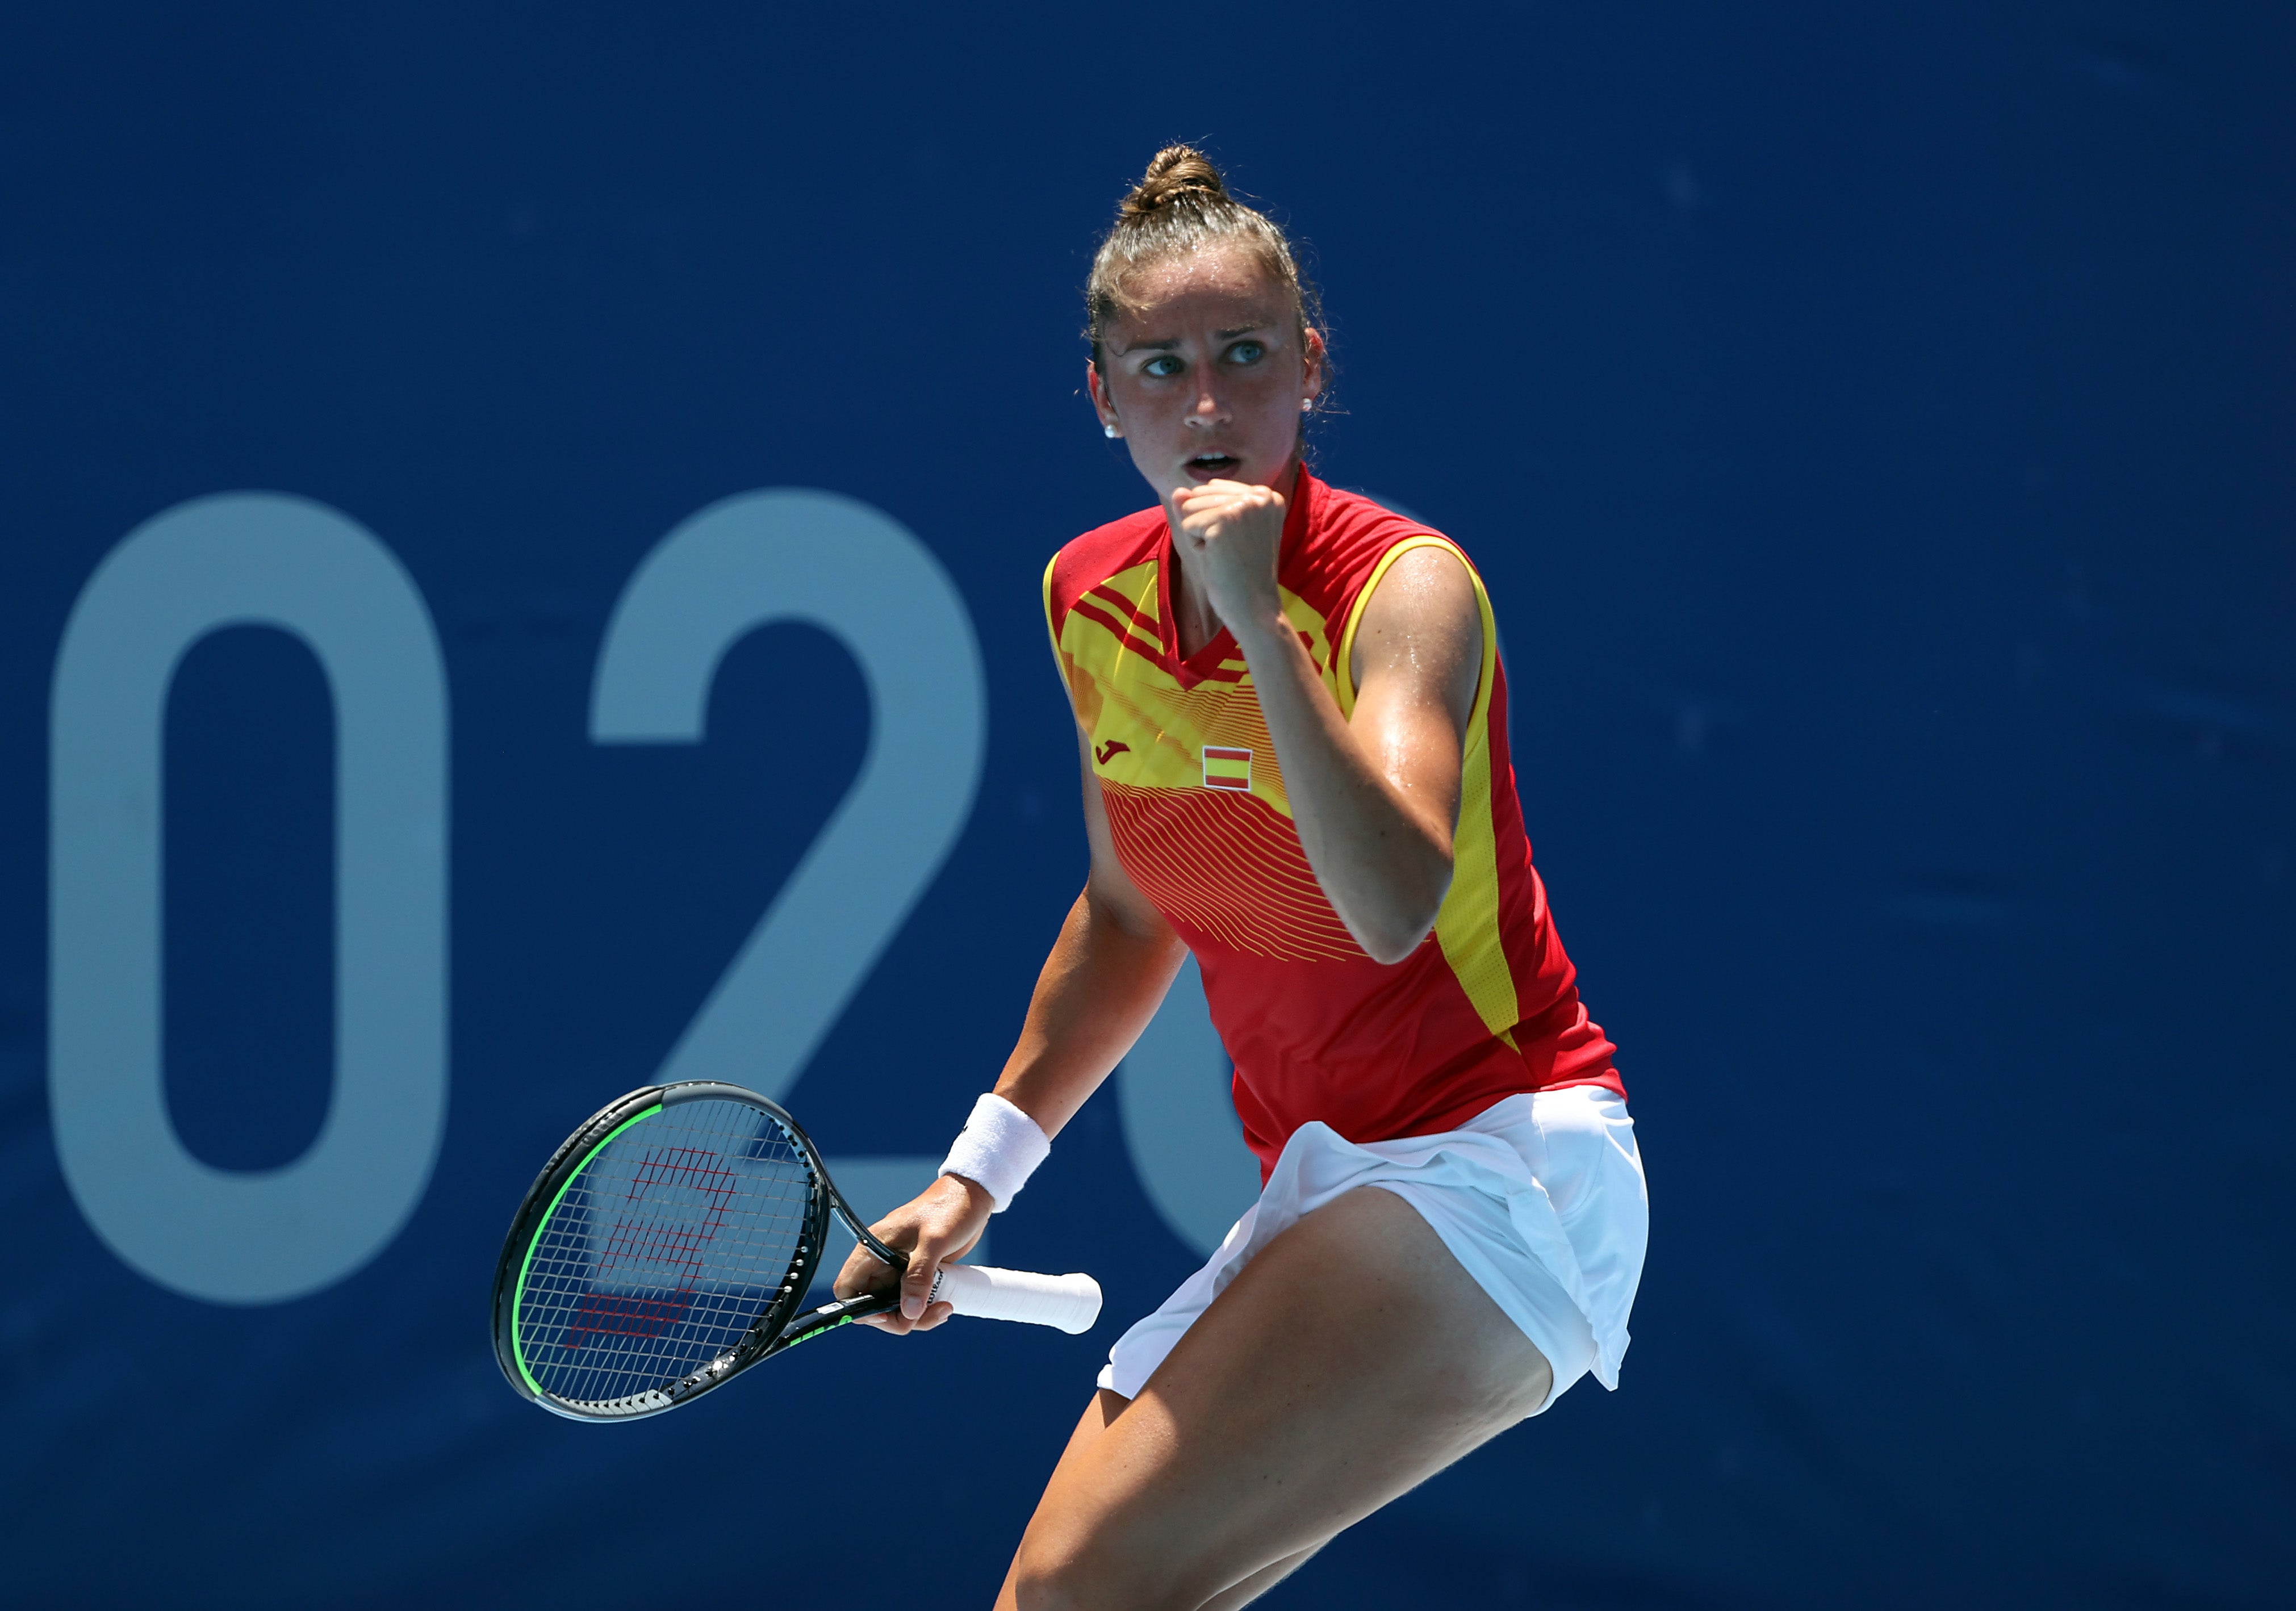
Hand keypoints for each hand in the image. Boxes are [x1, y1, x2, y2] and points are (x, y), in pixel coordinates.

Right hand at [832, 1173, 991, 1334]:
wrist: (972, 1198)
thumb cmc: (949, 1209)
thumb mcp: (934, 1241)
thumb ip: (919, 1275)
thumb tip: (909, 1312)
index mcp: (873, 1248)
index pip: (847, 1287)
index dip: (858, 1308)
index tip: (886, 1315)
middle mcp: (882, 1263)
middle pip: (873, 1306)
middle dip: (897, 1319)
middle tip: (924, 1316)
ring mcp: (900, 1271)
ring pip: (895, 1309)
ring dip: (917, 1317)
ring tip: (944, 1309)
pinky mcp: (918, 1276)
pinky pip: (914, 1303)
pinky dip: (926, 1311)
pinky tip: (945, 1305)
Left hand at [1170, 479, 1286, 639]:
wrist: (1255, 609)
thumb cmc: (1239, 575)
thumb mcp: (1220, 532)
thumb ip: (1200, 506)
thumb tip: (1177, 490)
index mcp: (1267, 495)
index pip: (1213, 488)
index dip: (1213, 520)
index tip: (1238, 544)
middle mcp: (1260, 495)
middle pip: (1200, 494)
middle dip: (1205, 526)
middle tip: (1230, 552)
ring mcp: (1244, 506)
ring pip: (1190, 507)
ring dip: (1199, 536)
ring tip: (1224, 555)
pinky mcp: (1225, 520)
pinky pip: (1187, 525)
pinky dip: (1196, 547)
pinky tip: (1218, 561)